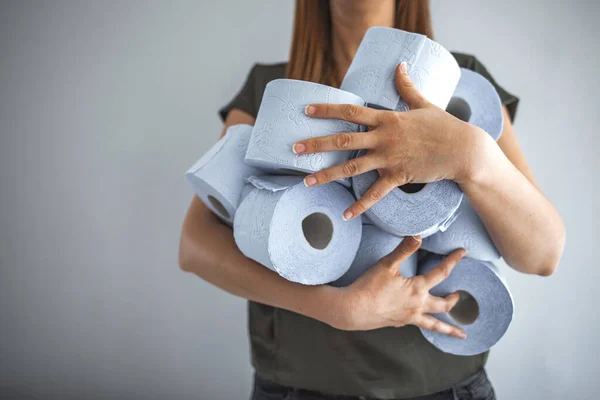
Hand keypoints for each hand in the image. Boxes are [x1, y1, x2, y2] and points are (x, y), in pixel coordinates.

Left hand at [293, 62, 492, 219]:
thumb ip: (406, 87)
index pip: (351, 112)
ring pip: (352, 167)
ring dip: (328, 174)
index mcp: (387, 118)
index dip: (327, 110)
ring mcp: (389, 159)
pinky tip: (345, 214)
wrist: (464, 150)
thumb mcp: (424, 103)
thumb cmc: (444, 125)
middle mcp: (384, 138)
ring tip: (307, 181)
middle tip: (295, 149)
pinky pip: (375, 194)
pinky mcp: (398, 177)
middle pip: (343, 140)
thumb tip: (399, 65)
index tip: (306, 111)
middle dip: (317, 144)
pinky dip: (360, 206)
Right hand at [336, 236, 466, 338]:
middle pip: (443, 305)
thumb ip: (404, 250)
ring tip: (461, 335)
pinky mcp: (398, 323)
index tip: (462, 252)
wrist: (353, 310)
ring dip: (449, 329)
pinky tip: (419, 321)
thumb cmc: (369, 287)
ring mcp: (408, 317)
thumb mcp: (387, 264)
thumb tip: (418, 236)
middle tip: (460, 295)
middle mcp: (417, 306)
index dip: (452, 261)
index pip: (441, 273)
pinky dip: (423, 324)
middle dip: (454, 300)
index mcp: (418, 289)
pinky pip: (417, 325)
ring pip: (434, 325)